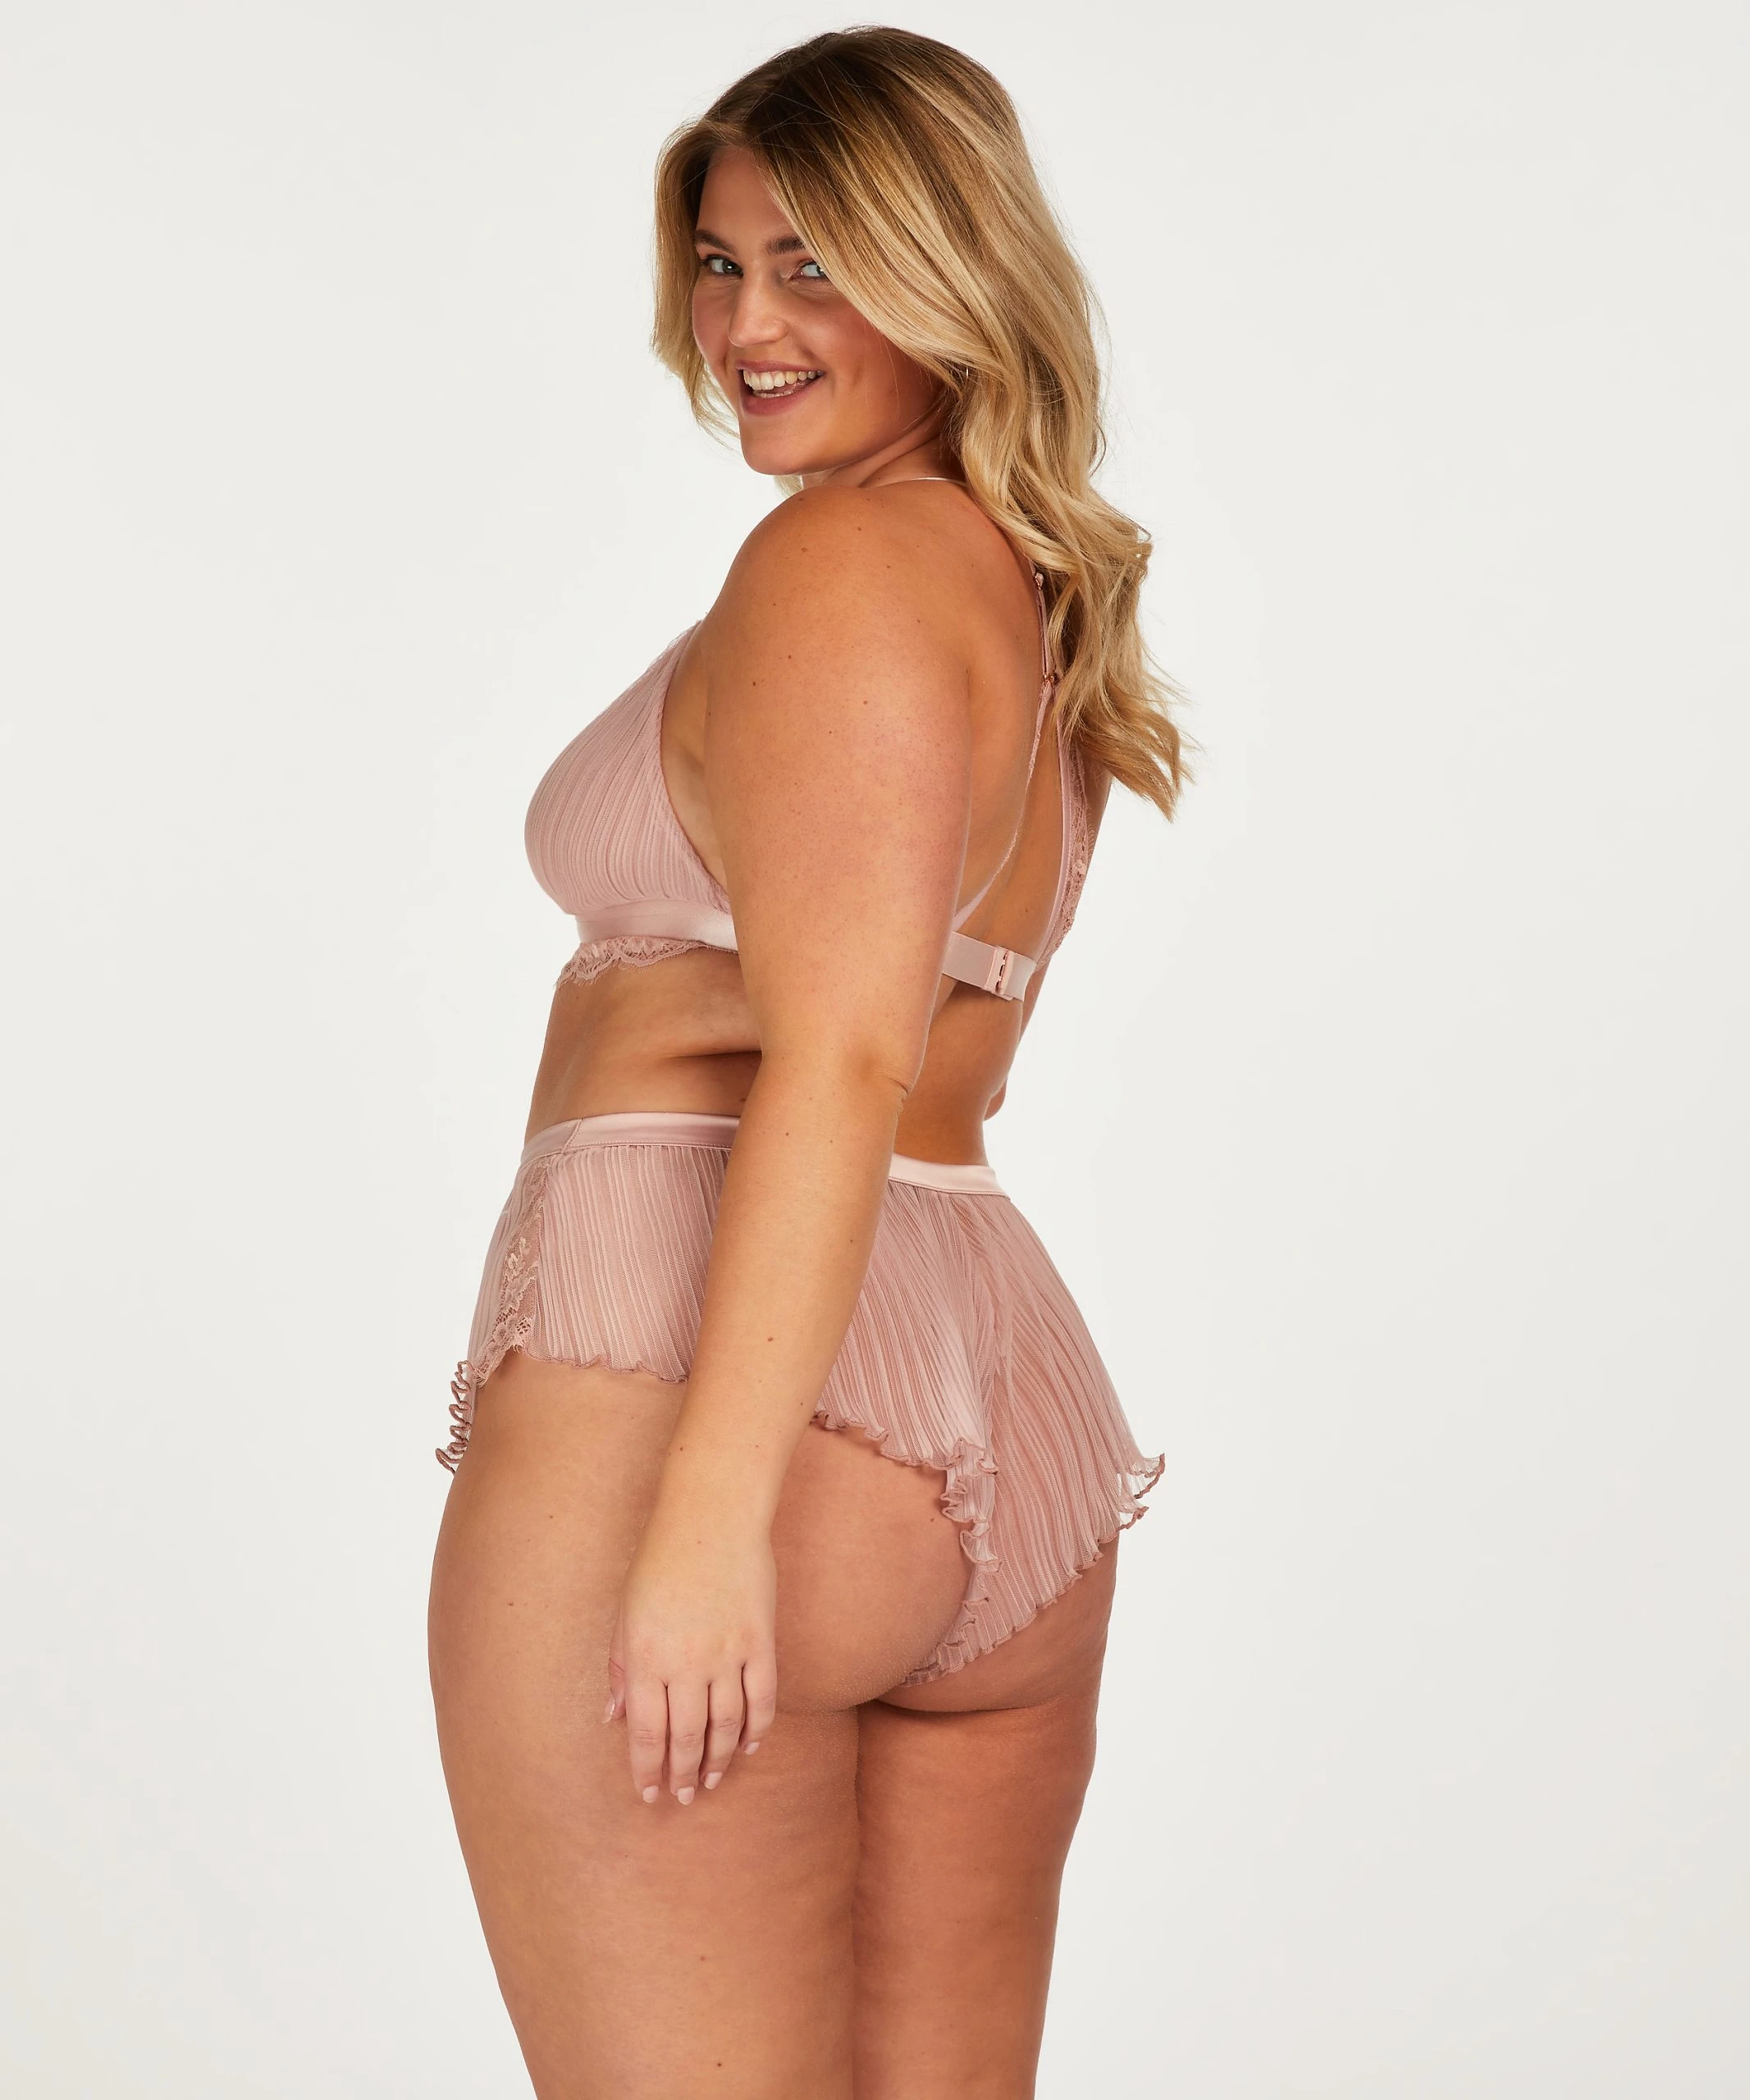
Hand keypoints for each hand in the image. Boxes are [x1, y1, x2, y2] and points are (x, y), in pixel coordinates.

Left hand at [605, 1511, 778, 1804]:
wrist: (711, 1517)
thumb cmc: (659, 1561)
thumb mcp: (625, 1614)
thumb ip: (621, 1669)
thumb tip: (614, 1718)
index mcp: (646, 1658)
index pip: (647, 1733)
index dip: (648, 1770)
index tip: (649, 1794)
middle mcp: (687, 1663)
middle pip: (687, 1736)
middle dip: (683, 1773)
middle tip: (685, 1796)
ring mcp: (728, 1653)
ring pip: (727, 1725)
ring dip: (721, 1759)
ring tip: (714, 1779)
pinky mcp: (761, 1641)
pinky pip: (763, 1697)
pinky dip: (759, 1727)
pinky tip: (752, 1745)